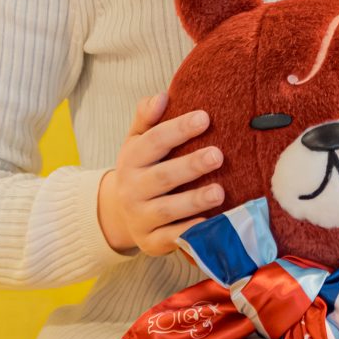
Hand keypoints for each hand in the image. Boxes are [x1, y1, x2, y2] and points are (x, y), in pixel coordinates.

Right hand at [97, 90, 224, 257]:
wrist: (118, 215)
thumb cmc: (140, 169)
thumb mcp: (137, 141)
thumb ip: (147, 117)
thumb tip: (161, 96)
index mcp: (131, 160)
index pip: (153, 142)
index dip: (178, 129)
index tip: (205, 117)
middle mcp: (132, 189)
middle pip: (162, 177)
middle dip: (190, 166)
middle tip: (218, 155)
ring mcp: (140, 218)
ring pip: (167, 209)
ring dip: (193, 200)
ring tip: (220, 191)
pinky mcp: (151, 242)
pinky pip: (171, 238)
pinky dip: (189, 232)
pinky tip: (209, 223)